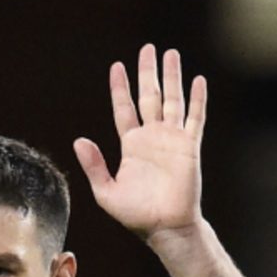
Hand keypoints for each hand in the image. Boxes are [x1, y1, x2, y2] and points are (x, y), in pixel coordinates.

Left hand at [74, 44, 206, 239]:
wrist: (166, 227)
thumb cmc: (136, 216)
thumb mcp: (106, 192)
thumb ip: (94, 166)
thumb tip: (79, 140)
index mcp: (131, 145)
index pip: (124, 108)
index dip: (120, 88)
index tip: (117, 67)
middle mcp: (152, 137)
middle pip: (149, 96)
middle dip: (148, 72)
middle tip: (147, 49)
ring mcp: (172, 140)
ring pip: (172, 100)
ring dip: (172, 77)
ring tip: (171, 54)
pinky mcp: (189, 147)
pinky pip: (195, 118)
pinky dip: (197, 99)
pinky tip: (198, 80)